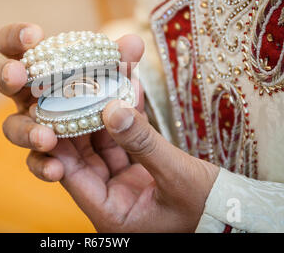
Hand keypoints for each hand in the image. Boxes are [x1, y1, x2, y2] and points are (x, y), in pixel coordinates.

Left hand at [0, 23, 218, 231]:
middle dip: (73, 111)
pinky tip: (123, 80)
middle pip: (76, 149)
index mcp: (107, 210)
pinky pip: (120, 132)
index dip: (54, 134)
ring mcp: (117, 178)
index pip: (66, 170)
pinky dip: (123, 108)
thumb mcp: (178, 177)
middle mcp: (105, 194)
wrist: (236, 214)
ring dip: (99, 102)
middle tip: (64, 75)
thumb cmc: (209, 209)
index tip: (47, 99)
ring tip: (96, 68)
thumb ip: (144, 144)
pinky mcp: (131, 164)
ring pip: (97, 135)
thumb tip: (112, 107)